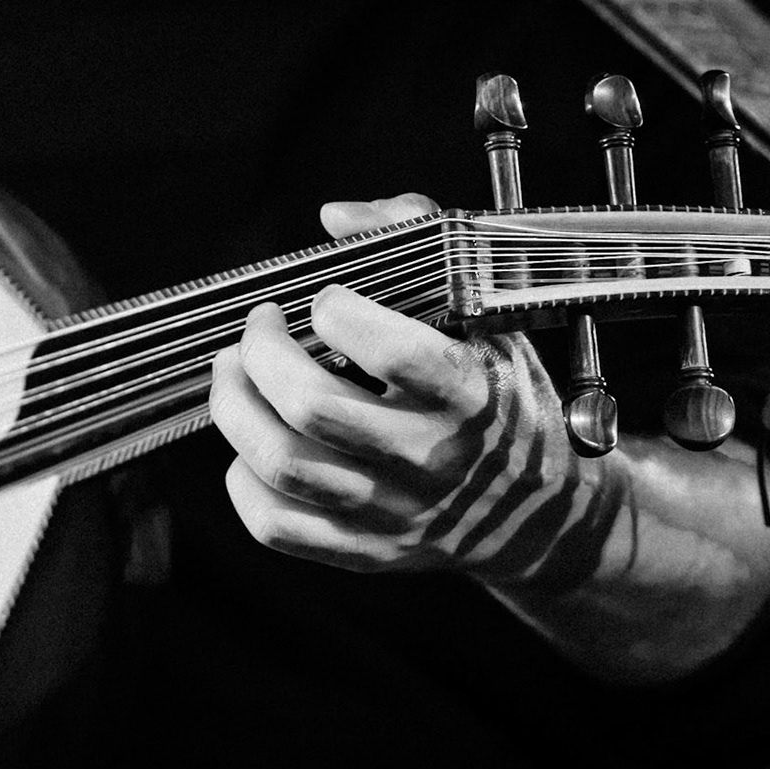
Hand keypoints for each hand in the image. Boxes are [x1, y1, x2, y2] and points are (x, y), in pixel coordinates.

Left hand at [209, 194, 623, 589]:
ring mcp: (393, 511)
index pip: (394, 352)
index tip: (323, 299)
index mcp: (469, 393)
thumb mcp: (487, 315)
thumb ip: (419, 241)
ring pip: (283, 465)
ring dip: (234, 409)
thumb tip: (335, 217)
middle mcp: (431, 457)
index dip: (338, 314)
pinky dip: (242, 482)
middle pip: (313, 409)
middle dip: (260, 356)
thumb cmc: (498, 396)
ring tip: (231, 376)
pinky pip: (277, 526)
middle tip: (254, 330)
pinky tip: (248, 447)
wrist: (538, 514)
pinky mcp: (364, 551)